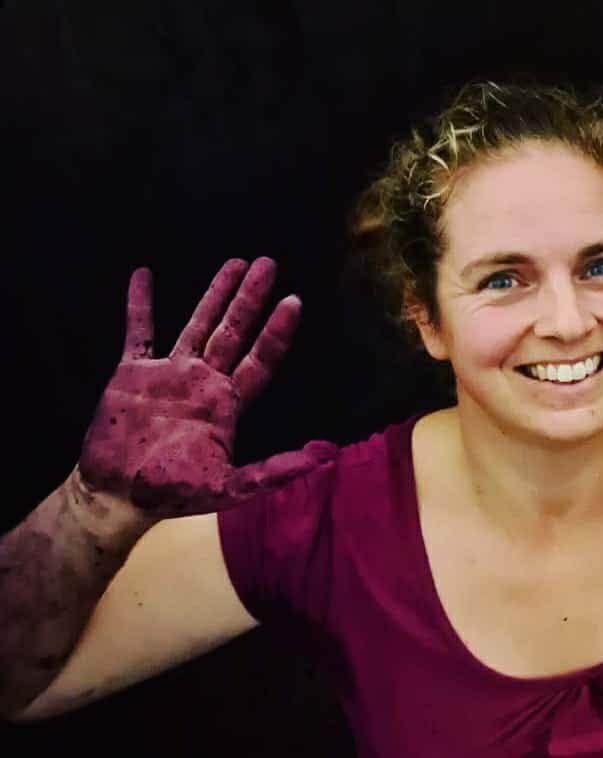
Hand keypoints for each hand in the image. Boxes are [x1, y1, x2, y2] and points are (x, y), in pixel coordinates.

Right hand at [78, 257, 336, 516]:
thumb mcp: (232, 487)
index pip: (261, 359)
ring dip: (215, 293)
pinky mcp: (133, 374)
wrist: (120, 495)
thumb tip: (327, 455)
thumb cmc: (175, 493)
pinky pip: (138, 331)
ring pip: (197, 324)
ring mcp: (170, 374)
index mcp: (227, 404)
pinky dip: (139, 304)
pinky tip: (143, 273)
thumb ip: (277, 470)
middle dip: (251, 298)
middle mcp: (204, 382)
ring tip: (234, 261)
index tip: (294, 301)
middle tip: (269, 263)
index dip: (277, 332)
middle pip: (234, 331)